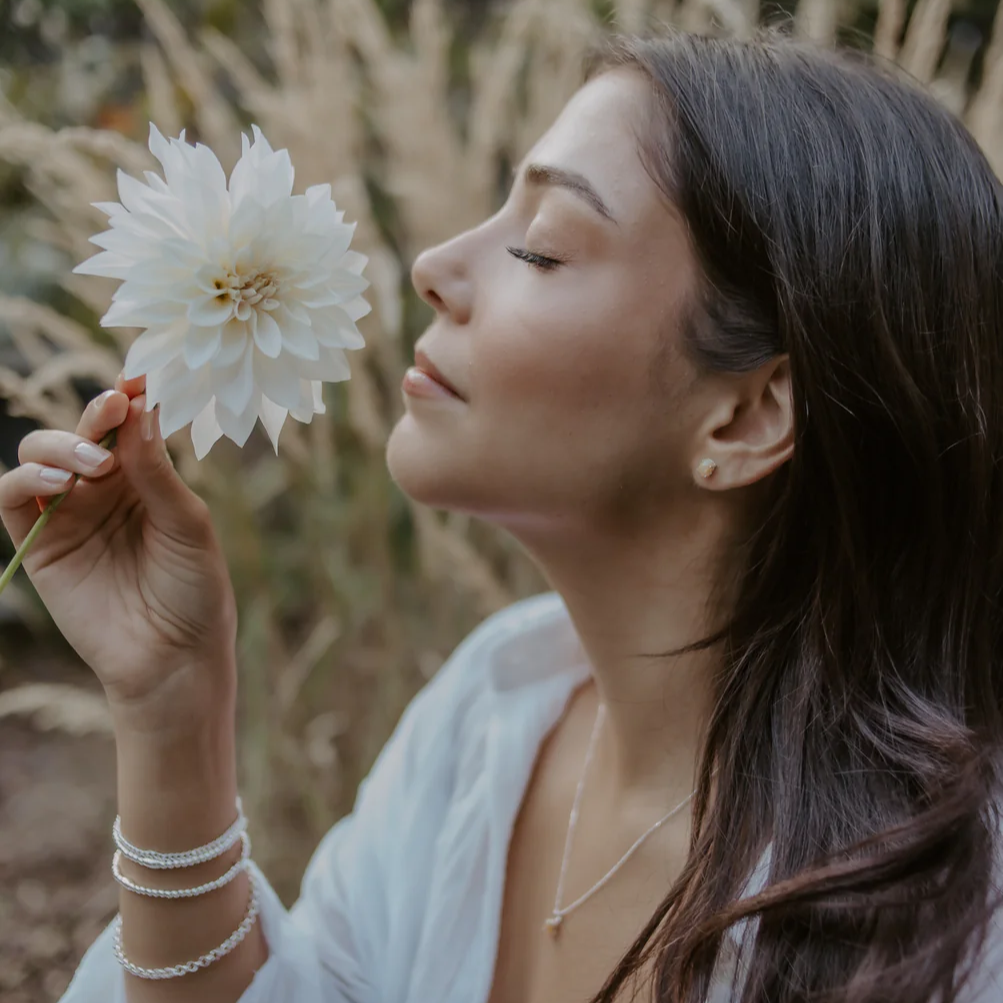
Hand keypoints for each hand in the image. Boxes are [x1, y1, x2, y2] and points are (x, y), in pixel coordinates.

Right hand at [0, 374, 236, 724]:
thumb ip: (157, 470)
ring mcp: (70, 514)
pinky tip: (60, 485)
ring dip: (63, 445)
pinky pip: (12, 497)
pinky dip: (26, 479)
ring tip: (95, 468)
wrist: (173, 657)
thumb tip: (139, 407)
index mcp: (148, 477)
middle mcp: (106, 489)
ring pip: (42, 453)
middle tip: (116, 410)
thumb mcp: (187, 524)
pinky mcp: (39, 545)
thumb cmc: (195, 589)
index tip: (140, 374)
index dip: (130, 395)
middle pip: (84, 430)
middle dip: (97, 413)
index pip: (130, 423)